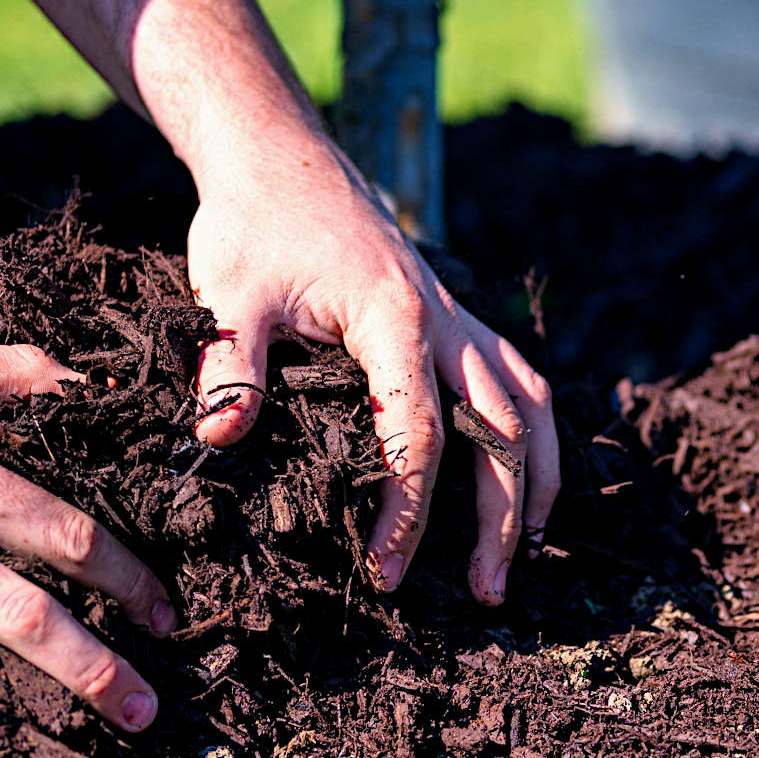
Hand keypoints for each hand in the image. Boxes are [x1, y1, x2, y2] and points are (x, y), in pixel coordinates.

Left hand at [186, 147, 559, 604]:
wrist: (285, 162)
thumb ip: (228, 366)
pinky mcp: (460, 324)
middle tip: (485, 595)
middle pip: (502, 432)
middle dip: (501, 519)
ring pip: (531, 410)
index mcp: (395, 320)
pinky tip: (529, 490)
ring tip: (528, 556)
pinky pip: (523, 385)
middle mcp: (446, 323)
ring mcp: (461, 322)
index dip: (408, 510)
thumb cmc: (254, 228)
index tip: (385, 569)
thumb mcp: (226, 292)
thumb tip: (220, 440)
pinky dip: (535, 441)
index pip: (420, 433)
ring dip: (537, 486)